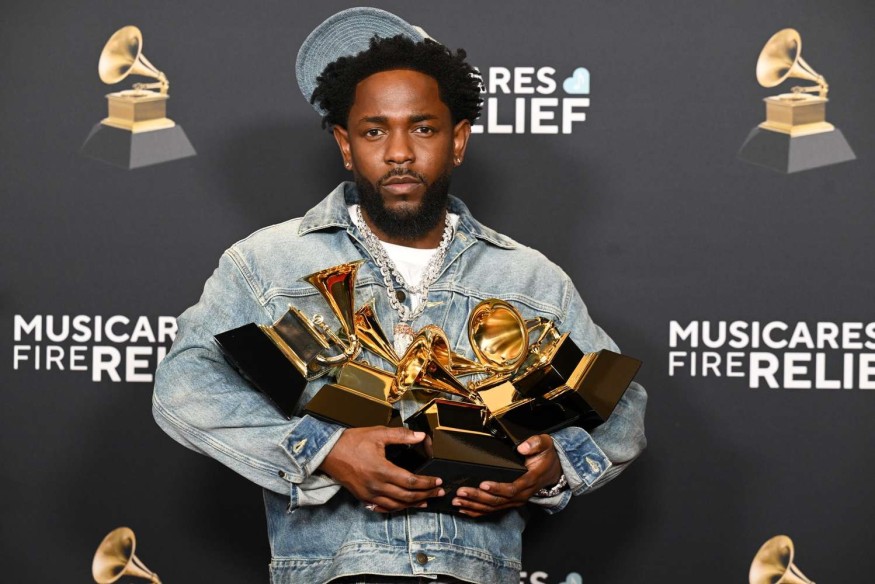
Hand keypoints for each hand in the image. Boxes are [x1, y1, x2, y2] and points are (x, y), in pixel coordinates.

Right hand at [319, 426, 443, 512]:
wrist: (328, 453)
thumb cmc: (352, 441)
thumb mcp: (377, 433)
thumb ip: (401, 435)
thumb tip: (420, 436)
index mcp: (382, 470)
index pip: (411, 481)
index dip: (427, 483)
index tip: (438, 481)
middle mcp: (376, 486)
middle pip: (407, 496)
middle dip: (426, 495)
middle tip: (438, 492)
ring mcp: (369, 494)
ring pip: (396, 505)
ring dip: (413, 505)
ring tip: (426, 501)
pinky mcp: (363, 498)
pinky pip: (383, 508)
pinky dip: (397, 508)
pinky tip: (404, 506)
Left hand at [452, 434, 561, 517]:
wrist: (552, 470)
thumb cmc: (545, 457)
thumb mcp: (545, 444)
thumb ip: (535, 444)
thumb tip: (522, 447)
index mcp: (529, 480)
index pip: (512, 488)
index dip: (497, 488)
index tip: (483, 484)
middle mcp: (521, 494)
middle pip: (498, 500)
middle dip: (478, 497)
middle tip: (461, 492)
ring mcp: (515, 500)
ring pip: (493, 507)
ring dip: (474, 505)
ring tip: (457, 501)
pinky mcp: (509, 502)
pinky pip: (492, 510)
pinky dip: (477, 511)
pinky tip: (464, 509)